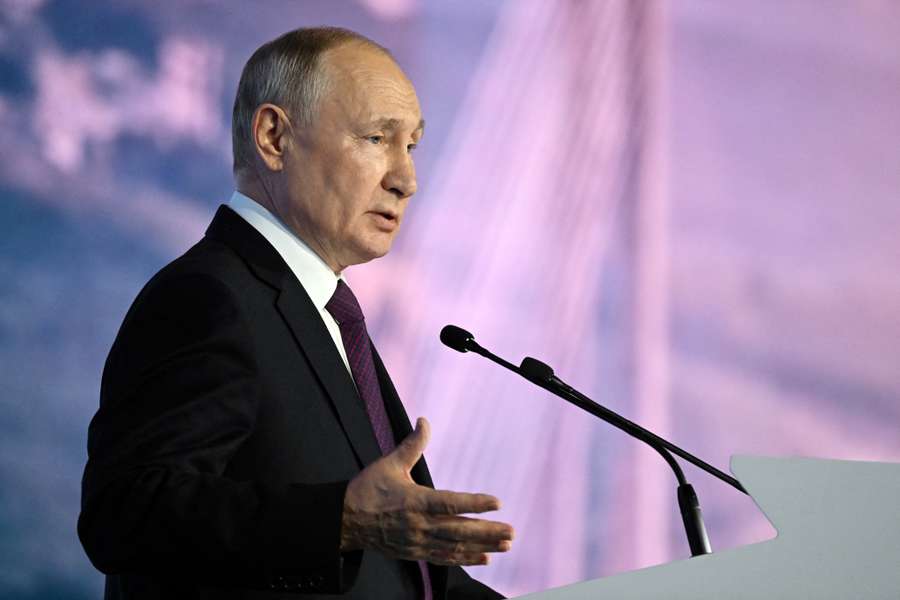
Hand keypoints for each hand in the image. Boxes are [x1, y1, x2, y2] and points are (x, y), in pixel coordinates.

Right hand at [340, 417, 513, 565]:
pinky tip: (484, 557)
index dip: (474, 503)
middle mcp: (418, 525)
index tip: (497, 502)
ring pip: (454, 547)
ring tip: (505, 545)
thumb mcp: (389, 463)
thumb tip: (424, 420)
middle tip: (511, 532)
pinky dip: (464, 559)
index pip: (449, 503)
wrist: (345, 520)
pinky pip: (443, 557)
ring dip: (481, 546)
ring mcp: (417, 542)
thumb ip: (412, 444)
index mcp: (414, 501)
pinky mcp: (415, 552)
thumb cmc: (367, 489)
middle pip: (458, 530)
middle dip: (486, 532)